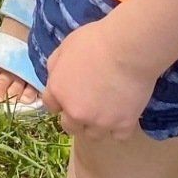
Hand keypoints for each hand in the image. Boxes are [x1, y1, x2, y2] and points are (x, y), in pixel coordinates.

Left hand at [39, 16, 159, 143]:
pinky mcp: (123, 125)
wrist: (127, 49)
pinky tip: (123, 113)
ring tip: (107, 109)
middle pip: (70, 126)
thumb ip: (56, 65)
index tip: (68, 96)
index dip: (59, 100)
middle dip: (75, 117)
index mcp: (59, 91)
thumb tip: (55, 76)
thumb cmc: (95, 41)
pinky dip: (120, 127)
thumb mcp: (66, 46)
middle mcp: (76, 112)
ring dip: (97, 125)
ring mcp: (100, 122)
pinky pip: (118, 136)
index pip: (50, 106)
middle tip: (88, 104)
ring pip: (93, 135)